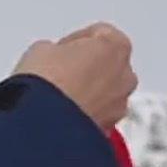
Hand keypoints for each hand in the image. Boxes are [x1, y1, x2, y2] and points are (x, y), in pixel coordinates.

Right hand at [11, 22, 136, 131]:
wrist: (41, 125)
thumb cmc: (46, 83)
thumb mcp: (41, 50)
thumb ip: (57, 51)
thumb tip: (52, 61)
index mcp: (116, 46)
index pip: (99, 34)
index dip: (76, 42)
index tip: (60, 51)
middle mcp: (125, 76)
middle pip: (108, 67)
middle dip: (87, 70)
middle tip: (60, 75)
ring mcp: (118, 107)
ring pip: (105, 96)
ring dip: (87, 95)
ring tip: (58, 99)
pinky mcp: (107, 131)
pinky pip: (96, 118)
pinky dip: (83, 117)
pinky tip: (61, 116)